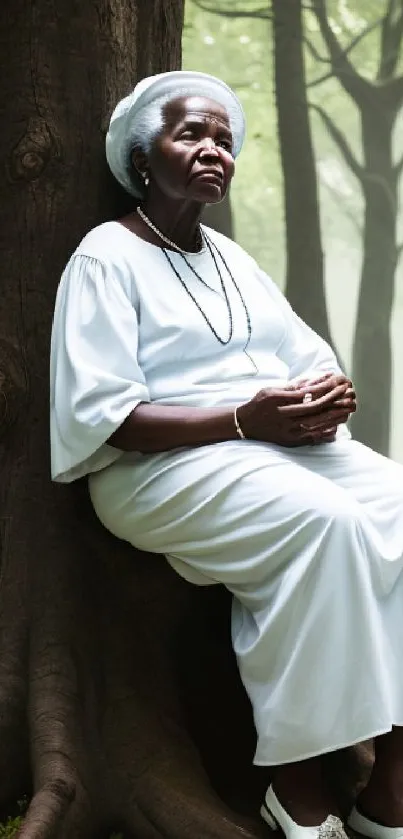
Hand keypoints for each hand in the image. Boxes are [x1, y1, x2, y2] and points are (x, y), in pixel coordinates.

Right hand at [237, 375, 355, 446]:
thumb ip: (291, 387)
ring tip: (349, 409)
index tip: (338, 382)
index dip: (325, 388)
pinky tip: (336, 426)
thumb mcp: (271, 390)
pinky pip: (312, 437)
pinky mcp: (290, 441)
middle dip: (334, 400)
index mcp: (278, 401)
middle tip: (349, 394)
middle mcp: (283, 417)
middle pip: (314, 408)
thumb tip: (312, 382)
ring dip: (335, 416)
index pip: (307, 394)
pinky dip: (325, 432)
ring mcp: (287, 431)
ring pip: (316, 423)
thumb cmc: (259, 404)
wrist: (245, 426)